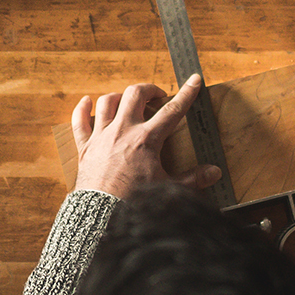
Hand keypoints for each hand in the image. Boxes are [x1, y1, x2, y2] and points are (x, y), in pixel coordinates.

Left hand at [71, 75, 221, 199]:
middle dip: (149, 89)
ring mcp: (102, 136)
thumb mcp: (168, 188)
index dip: (186, 93)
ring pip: (107, 102)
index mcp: (147, 139)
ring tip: (127, 101)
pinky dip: (82, 109)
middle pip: (135, 94)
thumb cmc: (134, 201)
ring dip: (119, 97)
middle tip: (157, 96)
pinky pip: (80, 121)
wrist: (102, 214)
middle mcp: (123, 130)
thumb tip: (214, 172)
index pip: (172, 110)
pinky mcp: (86, 147)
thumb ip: (192, 178)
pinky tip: (86, 101)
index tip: (194, 80)